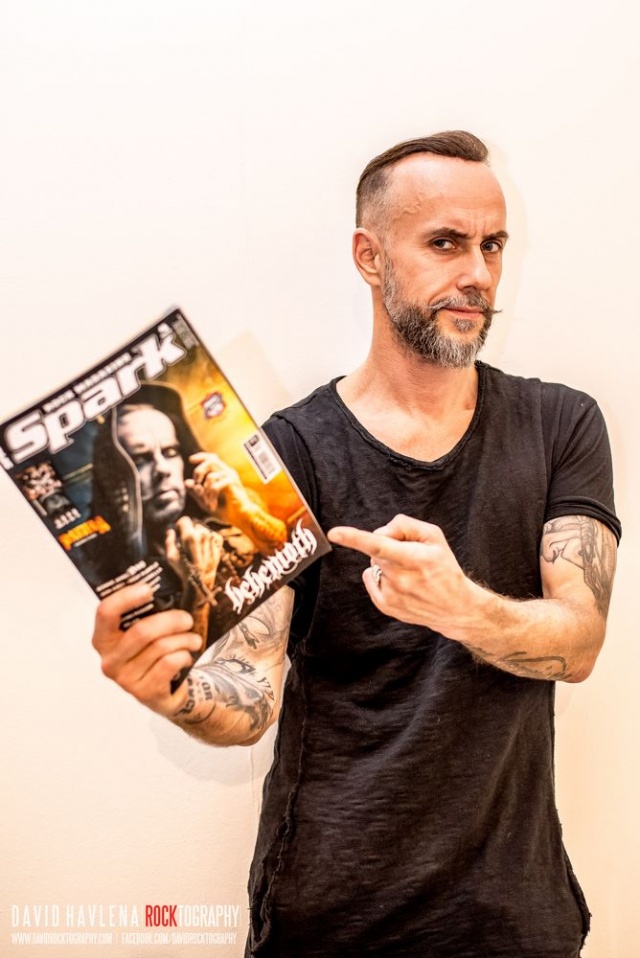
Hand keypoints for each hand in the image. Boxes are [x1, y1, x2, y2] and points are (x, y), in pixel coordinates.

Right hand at [91, 583, 202, 714]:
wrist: (165, 692)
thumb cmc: (152, 653)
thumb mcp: (144, 633)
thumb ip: (146, 613)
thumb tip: (169, 582)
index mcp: (103, 639)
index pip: (106, 613)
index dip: (126, 598)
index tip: (148, 589)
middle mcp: (109, 660)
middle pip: (142, 631)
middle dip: (171, 621)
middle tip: (187, 619)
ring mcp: (125, 679)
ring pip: (161, 647)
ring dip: (184, 640)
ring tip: (193, 639)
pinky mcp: (144, 692)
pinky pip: (169, 664)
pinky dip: (184, 656)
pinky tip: (186, 656)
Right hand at [165, 516, 223, 596]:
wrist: (202, 580)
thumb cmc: (184, 569)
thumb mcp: (171, 556)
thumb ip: (169, 541)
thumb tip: (170, 531)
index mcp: (190, 535)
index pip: (185, 519)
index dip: (180, 525)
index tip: (179, 531)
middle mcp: (203, 533)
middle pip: (194, 525)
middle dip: (190, 531)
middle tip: (187, 542)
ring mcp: (212, 537)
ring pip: (203, 529)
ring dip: (199, 534)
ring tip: (196, 547)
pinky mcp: (219, 542)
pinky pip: (212, 534)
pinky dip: (208, 538)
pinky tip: (204, 548)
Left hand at [186, 453, 250, 524]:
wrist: (239, 518)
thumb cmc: (225, 510)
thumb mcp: (206, 501)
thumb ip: (196, 492)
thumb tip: (186, 482)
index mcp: (222, 473)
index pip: (212, 458)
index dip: (201, 457)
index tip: (190, 460)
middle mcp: (227, 472)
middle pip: (211, 461)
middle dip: (199, 471)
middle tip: (197, 484)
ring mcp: (231, 476)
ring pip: (211, 476)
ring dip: (205, 491)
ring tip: (207, 503)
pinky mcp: (233, 483)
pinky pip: (215, 486)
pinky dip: (211, 497)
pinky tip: (212, 506)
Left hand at [327, 514, 475, 638]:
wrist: (455, 608)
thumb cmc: (445, 568)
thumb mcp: (434, 537)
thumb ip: (405, 525)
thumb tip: (380, 532)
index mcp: (414, 559)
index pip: (379, 545)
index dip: (354, 538)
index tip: (334, 533)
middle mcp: (400, 578)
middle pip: (377, 549)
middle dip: (388, 545)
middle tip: (410, 555)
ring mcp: (391, 594)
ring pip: (375, 564)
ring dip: (386, 563)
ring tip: (410, 574)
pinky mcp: (385, 606)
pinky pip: (371, 578)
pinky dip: (380, 576)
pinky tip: (400, 583)